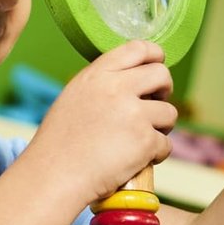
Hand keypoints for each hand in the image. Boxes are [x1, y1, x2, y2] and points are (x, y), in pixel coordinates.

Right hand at [27, 39, 176, 204]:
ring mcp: (133, 114)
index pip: (137, 48)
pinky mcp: (144, 141)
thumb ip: (102, 85)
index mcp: (96, 75)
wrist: (54, 176)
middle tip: (155, 106)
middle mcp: (116, 89)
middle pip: (162, 75)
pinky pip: (166, 144)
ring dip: (161, 127)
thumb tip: (135, 80)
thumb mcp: (74, 99)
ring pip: (170, 112)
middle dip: (165, 90)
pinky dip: (155, 154)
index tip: (156, 67)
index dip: (155, 57)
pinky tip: (136, 160)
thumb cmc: (59, 144)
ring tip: (140, 140)